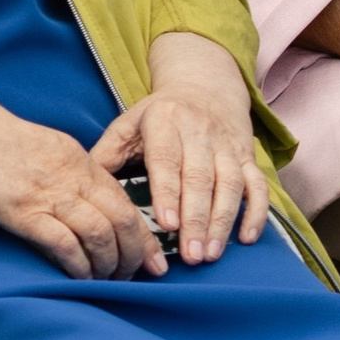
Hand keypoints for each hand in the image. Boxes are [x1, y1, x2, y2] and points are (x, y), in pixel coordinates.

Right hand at [0, 89, 166, 280]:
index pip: (125, 201)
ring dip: (108, 265)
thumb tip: (92, 203)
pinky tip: (79, 278)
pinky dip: (79, 267)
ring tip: (105, 280)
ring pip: (99, 235)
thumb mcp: (46, 149)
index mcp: (79, 161)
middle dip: (134, 255)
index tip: (154, 259)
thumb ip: (72, 173)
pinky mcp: (24, 213)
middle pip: (121, 220)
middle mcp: (71, 177)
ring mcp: (48, 195)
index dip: (144, 235)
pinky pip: (65, 245)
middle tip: (133, 276)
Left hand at [94, 32, 270, 265]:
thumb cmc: (159, 114)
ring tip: (210, 254)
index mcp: (165, 122)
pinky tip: (246, 239)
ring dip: (222, 222)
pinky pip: (257, 185)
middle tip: (190, 255)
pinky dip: (256, 212)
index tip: (167, 224)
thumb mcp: (129, 123)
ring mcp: (227, 145)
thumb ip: (106, 154)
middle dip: (196, 219)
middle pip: (200, 178)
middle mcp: (199, 132)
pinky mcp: (247, 156)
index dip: (168, 193)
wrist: (204, 84)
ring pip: (230, 185)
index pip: (167, 160)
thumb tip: (82, 187)